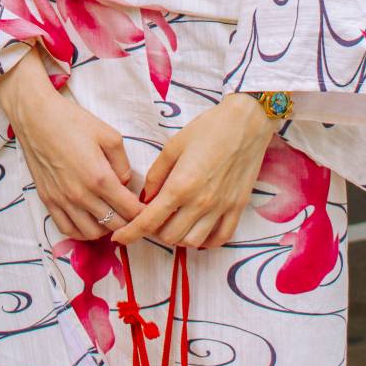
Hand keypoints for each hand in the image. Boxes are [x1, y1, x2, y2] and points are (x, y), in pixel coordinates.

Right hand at [0, 49, 143, 239]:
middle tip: (131, 213)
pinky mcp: (48, 200)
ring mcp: (63, 200)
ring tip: (111, 216)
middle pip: (114, 224)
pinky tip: (89, 221)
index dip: (142, 213)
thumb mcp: (109, 135)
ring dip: (106, 229)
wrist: (36, 117)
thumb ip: (123, 163)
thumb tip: (125, 183)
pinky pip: (68, 229)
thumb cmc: (72, 121)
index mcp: (100, 177)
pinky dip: (82, 232)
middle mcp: (81, 195)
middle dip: (128, 222)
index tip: (146, 210)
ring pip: (92, 233)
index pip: (129, 209)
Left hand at [111, 94, 273, 250]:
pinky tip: (198, 229)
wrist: (246, 123)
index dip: (131, 233)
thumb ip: (156, 175)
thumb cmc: (208, 129)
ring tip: (175, 220)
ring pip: (192, 242)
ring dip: (179, 236)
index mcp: (180, 185)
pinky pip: (220, 239)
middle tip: (154, 216)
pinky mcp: (238, 208)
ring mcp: (221, 208)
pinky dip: (206, 241)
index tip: (120, 238)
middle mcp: (200, 203)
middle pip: (169, 236)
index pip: (150, 221)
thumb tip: (146, 197)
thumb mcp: (173, 146)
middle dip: (155, 230)